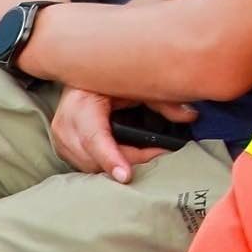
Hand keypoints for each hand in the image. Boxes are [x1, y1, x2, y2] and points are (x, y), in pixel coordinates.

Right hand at [50, 83, 190, 180]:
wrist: (82, 75)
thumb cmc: (110, 78)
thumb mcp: (134, 83)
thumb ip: (161, 100)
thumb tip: (190, 116)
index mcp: (82, 102)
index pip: (94, 137)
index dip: (111, 158)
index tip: (126, 176)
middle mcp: (66, 122)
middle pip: (95, 157)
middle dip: (127, 162)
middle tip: (158, 154)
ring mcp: (60, 138)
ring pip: (90, 166)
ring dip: (118, 164)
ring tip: (147, 153)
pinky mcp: (63, 147)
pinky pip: (85, 165)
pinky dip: (106, 163)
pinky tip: (126, 157)